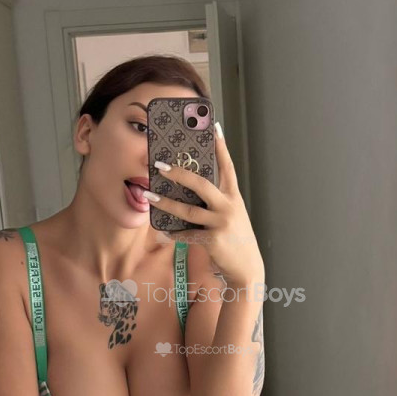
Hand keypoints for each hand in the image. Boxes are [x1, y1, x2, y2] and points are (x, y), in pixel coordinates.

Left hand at [150, 123, 263, 286]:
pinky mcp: (213, 240)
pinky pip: (187, 234)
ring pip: (188, 210)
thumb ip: (216, 201)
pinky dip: (174, 233)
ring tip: (149, 196)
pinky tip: (163, 230)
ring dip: (166, 203)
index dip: (221, 147)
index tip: (214, 127)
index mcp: (233, 196)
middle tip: (160, 166)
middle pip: (201, 184)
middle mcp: (229, 206)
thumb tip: (189, 188)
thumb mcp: (231, 214)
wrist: (247, 268)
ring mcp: (221, 223)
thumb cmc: (235, 238)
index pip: (227, 166)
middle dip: (179, 174)